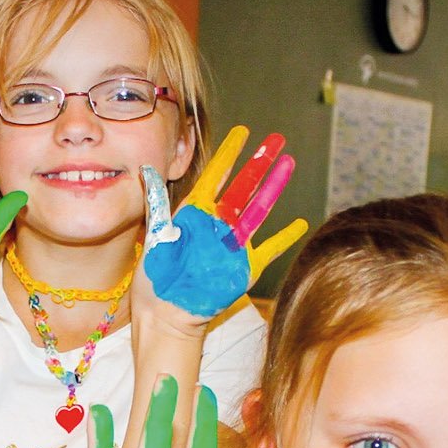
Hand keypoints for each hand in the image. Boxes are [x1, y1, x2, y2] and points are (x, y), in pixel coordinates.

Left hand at [138, 126, 308, 321]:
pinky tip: (300, 223)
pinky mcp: (244, 268)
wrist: (165, 315)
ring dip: (274, 188)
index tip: (242, 132)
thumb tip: (147, 170)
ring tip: (289, 164)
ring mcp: (233, 246)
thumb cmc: (155, 280)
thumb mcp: (155, 237)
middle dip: (260, 162)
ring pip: (259, 209)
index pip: (216, 176)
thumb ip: (157, 205)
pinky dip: (284, 237)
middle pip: (244, 186)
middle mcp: (217, 225)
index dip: (230, 153)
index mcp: (194, 214)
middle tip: (277, 139)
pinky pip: (269, 249)